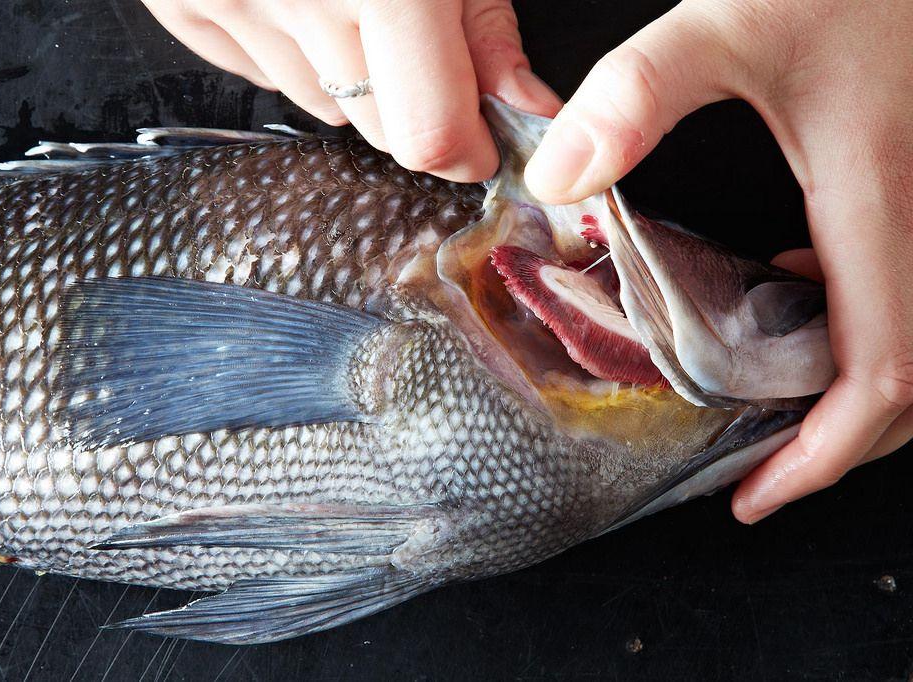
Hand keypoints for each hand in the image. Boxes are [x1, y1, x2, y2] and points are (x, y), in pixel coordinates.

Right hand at [143, 0, 561, 180]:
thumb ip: (485, 20)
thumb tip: (520, 106)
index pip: (425, 132)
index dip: (465, 148)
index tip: (483, 140)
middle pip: (376, 126)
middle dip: (415, 102)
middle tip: (425, 40)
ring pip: (323, 105)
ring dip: (355, 73)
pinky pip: (262, 72)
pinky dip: (294, 48)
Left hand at [523, 0, 912, 521]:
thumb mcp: (734, 19)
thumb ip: (637, 94)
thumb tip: (558, 181)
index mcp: (879, 206)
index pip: (880, 375)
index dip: (824, 456)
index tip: (757, 495)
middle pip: (912, 388)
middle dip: (835, 445)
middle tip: (756, 474)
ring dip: (848, 392)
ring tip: (769, 408)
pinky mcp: (910, 187)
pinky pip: (903, 288)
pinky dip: (855, 320)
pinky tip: (796, 283)